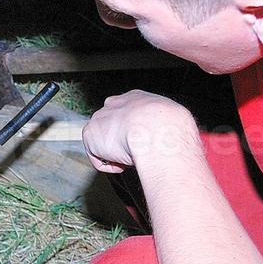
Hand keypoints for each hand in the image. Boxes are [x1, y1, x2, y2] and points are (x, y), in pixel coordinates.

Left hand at [82, 91, 197, 172]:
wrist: (156, 128)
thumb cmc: (170, 126)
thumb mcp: (172, 121)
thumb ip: (164, 127)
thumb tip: (171, 138)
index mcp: (136, 98)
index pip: (127, 114)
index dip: (132, 132)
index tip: (141, 144)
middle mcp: (114, 104)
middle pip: (112, 128)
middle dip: (120, 143)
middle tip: (135, 154)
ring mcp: (100, 118)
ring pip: (105, 144)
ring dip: (116, 155)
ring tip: (131, 158)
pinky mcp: (90, 134)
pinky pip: (98, 158)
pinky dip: (109, 165)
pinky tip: (122, 163)